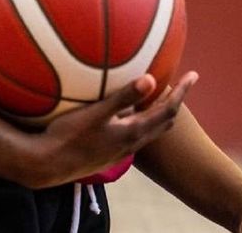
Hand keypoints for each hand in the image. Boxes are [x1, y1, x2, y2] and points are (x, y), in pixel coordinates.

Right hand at [17, 71, 198, 188]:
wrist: (47, 165)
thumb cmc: (68, 136)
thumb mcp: (95, 113)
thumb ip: (123, 97)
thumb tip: (151, 79)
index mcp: (132, 132)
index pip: (167, 110)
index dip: (182, 92)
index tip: (194, 75)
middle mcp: (131, 144)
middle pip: (164, 122)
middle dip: (175, 102)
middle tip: (182, 85)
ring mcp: (120, 151)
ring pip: (150, 130)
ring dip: (159, 112)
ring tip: (159, 96)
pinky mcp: (109, 153)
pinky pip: (135, 135)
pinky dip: (142, 120)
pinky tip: (128, 113)